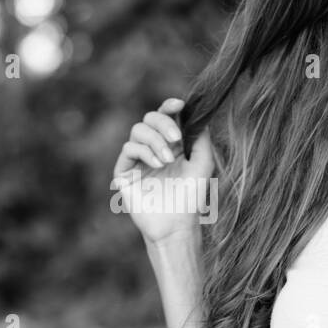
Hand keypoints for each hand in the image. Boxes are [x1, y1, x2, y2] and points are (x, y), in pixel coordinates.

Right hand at [110, 97, 214, 243]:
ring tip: (168, 159)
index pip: (166, 117)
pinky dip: (144, 152)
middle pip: (150, 118)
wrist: (176, 223)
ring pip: (138, 130)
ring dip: (155, 140)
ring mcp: (137, 158)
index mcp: (172, 144)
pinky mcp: (124, 171)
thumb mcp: (203, 163)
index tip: (179, 104)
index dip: (170, 106)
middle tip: (176, 138)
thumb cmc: (191, 196)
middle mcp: (153, 148)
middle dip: (164, 124)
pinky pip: (129, 148)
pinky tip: (158, 164)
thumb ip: (201, 138)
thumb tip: (198, 114)